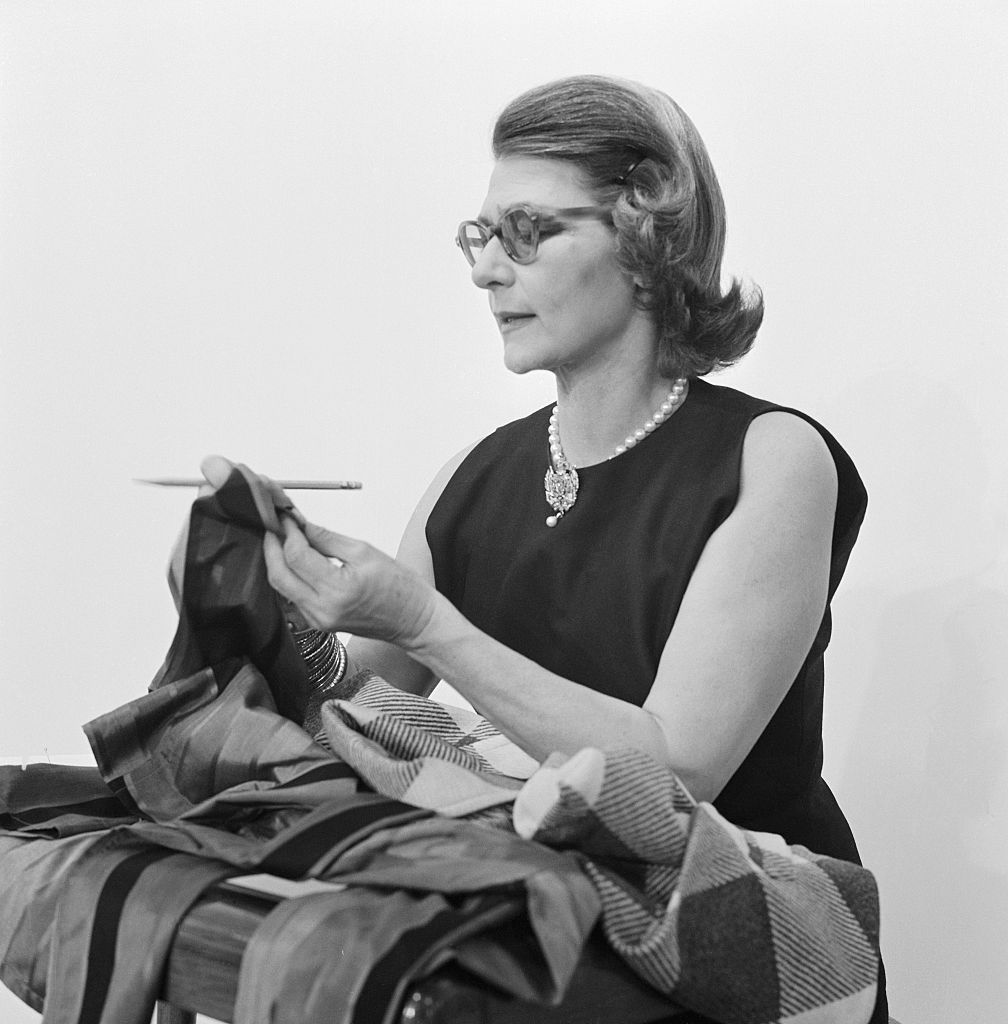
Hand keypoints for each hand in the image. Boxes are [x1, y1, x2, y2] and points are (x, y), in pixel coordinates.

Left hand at [262, 517, 440, 648]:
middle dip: (272, 546)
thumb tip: (302, 525)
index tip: (287, 517)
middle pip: (279, 575)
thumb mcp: (365, 552)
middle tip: (275, 525)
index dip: (288, 532)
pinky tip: (295, 560)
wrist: (413, 620)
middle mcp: (323, 609)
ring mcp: (318, 620)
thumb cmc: (400, 589)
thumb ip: (328, 538)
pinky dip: (289, 575)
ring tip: (284, 538)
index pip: (296, 556)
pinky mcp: (317, 623)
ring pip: (281, 587)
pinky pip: (292, 596)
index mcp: (338, 589)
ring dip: (278, 560)